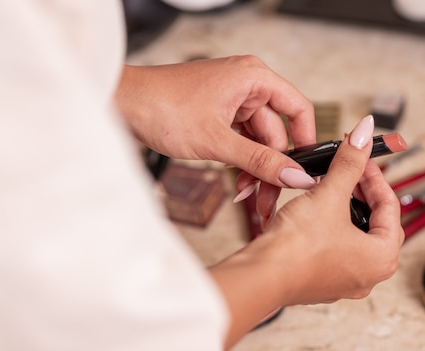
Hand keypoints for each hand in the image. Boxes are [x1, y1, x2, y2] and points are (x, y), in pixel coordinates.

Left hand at [115, 55, 317, 221]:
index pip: (297, 108)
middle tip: (269, 198)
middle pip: (276, 133)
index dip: (306, 140)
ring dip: (254, 171)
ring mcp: (231, 102)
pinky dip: (240, 164)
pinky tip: (237, 184)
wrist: (119, 106)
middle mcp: (246, 86)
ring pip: (257, 143)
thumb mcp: (217, 140)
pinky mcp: (218, 116)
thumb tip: (294, 175)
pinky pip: (241, 143)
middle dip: (272, 168)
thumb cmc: (159, 105)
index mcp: (253, 77)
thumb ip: (260, 160)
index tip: (306, 170)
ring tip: (248, 195)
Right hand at [209, 115, 403, 348]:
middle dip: (362, 192)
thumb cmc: (297, 248)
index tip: (361, 157)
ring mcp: (345, 281)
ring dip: (346, 208)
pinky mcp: (322, 281)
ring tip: (332, 186)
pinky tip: (316, 209)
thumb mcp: (328, 195)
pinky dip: (330, 225)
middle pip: (376, 221)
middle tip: (350, 169)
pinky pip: (335, 247)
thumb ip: (349, 163)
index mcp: (382, 258)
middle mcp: (369, 275)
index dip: (374, 174)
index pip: (390, 205)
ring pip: (354, 233)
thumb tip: (363, 134)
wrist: (261, 276)